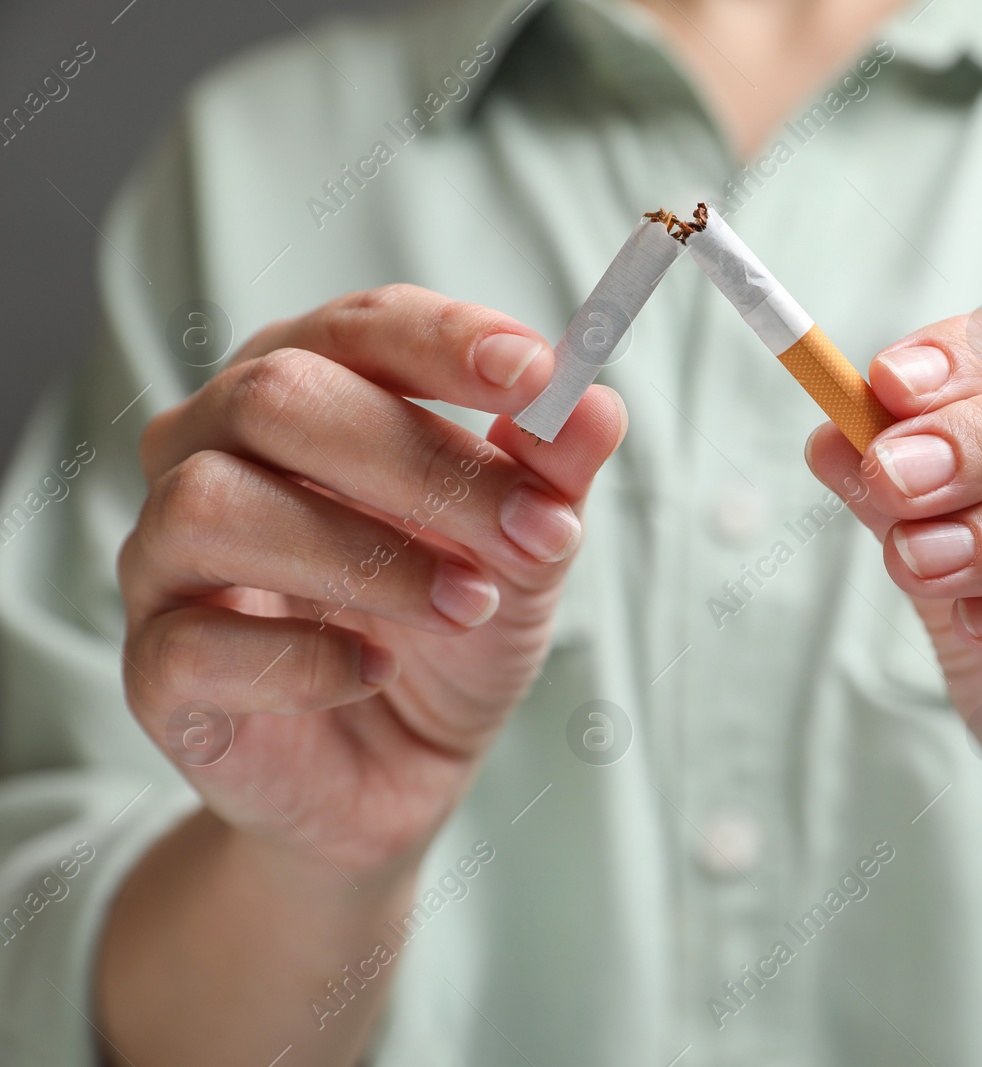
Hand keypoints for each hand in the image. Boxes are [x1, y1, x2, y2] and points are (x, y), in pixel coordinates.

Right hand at [120, 284, 622, 881]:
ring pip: (215, 505)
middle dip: (423, 464)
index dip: (445, 342)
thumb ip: (551, 478)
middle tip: (533, 534)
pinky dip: (305, 660)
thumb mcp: (523, 553)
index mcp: (306, 392)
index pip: (358, 328)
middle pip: (276, 396)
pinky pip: (195, 642)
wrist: (398, 774)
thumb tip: (594, 406)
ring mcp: (166, 557)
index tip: (538, 374)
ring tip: (466, 608)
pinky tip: (374, 674)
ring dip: (366, 557)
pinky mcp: (154, 669)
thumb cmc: (450, 634)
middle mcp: (212, 452)